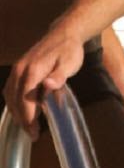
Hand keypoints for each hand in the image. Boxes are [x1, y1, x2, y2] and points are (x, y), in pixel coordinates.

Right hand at [3, 26, 83, 140]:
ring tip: (28, 126)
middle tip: (32, 134)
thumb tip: (48, 85)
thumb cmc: (69, 50)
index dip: (28, 118)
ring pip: (10, 96)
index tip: (34, 133)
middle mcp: (20, 70)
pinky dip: (14, 102)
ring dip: (17, 112)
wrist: (64, 33)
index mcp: (32, 70)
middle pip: (15, 100)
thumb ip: (59, 76)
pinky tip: (23, 110)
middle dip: (22, 119)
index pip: (25, 100)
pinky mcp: (18, 69)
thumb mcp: (70, 63)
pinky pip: (10, 89)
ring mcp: (17, 69)